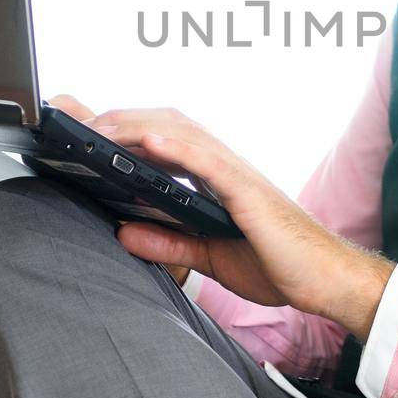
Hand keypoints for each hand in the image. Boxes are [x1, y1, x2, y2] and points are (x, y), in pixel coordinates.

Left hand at [48, 94, 394, 338]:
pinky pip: (206, 161)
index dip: (122, 125)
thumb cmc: (280, 264)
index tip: (80, 122)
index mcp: (212, 179)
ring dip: (134, 124)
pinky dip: (175, 147)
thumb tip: (123, 232)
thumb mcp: (210, 258)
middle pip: (164, 124)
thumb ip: (169, 243)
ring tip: (95, 125)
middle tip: (71, 116)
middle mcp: (222, 167)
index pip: (161, 139)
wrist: (326, 282)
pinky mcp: (247, 190)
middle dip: (116, 115)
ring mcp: (235, 174)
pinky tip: (147, 142)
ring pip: (180, 132)